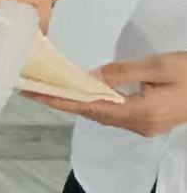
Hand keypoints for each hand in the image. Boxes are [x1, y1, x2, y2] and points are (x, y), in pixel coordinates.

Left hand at [25, 53, 186, 137]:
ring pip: (103, 114)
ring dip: (78, 102)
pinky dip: (96, 102)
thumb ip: (121, 72)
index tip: (35, 94)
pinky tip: (84, 92)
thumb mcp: (158, 66)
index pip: (89, 107)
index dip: (60, 100)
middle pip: (93, 113)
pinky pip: (116, 113)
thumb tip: (90, 77)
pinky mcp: (150, 121)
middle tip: (35, 88)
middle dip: (63, 101)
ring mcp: (146, 126)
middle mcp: (140, 125)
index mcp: (141, 113)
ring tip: (51, 89)